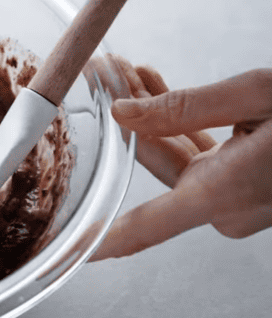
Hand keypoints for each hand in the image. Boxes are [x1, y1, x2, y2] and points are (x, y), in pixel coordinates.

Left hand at [89, 61, 271, 260]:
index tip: (65, 247)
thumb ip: (186, 108)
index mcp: (224, 193)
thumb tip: (123, 113)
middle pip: (156, 162)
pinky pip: (201, 156)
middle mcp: (227, 206)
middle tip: (102, 73)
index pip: (145, 226)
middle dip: (126, 115)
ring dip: (150, 111)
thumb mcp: (257, 96)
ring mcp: (237, 200)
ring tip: (125, 70)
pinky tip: (153, 88)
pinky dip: (179, 124)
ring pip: (175, 154)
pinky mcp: (245, 187)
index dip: (100, 239)